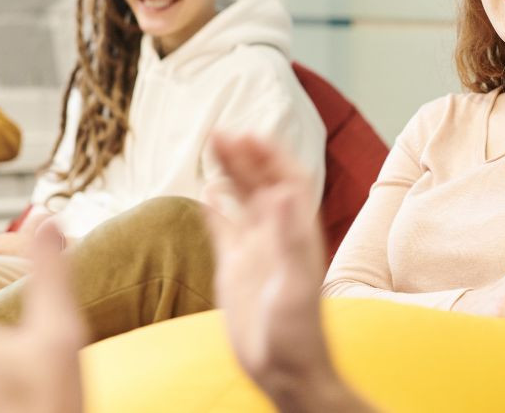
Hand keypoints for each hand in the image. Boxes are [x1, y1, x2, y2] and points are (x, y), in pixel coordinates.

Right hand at [208, 134, 373, 412]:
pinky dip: (215, 208)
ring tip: (210, 145)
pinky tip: (205, 190)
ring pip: (241, 200)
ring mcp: (255, 251)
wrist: (285, 373)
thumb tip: (284, 190)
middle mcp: (276, 236)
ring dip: (229, 172)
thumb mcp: (294, 284)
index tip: (251, 133)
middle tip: (218, 131)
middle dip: (243, 156)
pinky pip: (224, 229)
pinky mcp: (234, 269)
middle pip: (260, 184)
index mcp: (296, 234)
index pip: (287, 181)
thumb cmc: (299, 335)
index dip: (272, 156)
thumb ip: (288, 237)